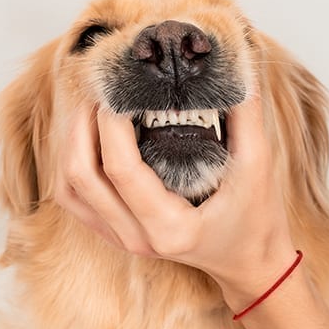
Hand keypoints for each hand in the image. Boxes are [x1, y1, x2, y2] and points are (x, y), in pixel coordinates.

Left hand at [54, 94, 296, 309]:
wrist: (251, 262)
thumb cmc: (257, 221)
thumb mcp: (258, 167)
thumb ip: (245, 115)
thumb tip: (235, 65)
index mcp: (170, 228)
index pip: (121, 169)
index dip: (111, 123)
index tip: (120, 87)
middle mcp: (138, 238)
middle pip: (82, 178)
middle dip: (82, 126)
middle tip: (100, 89)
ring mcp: (123, 239)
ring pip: (70, 189)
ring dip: (70, 144)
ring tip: (90, 106)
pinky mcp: (116, 234)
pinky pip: (76, 199)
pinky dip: (72, 165)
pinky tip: (87, 136)